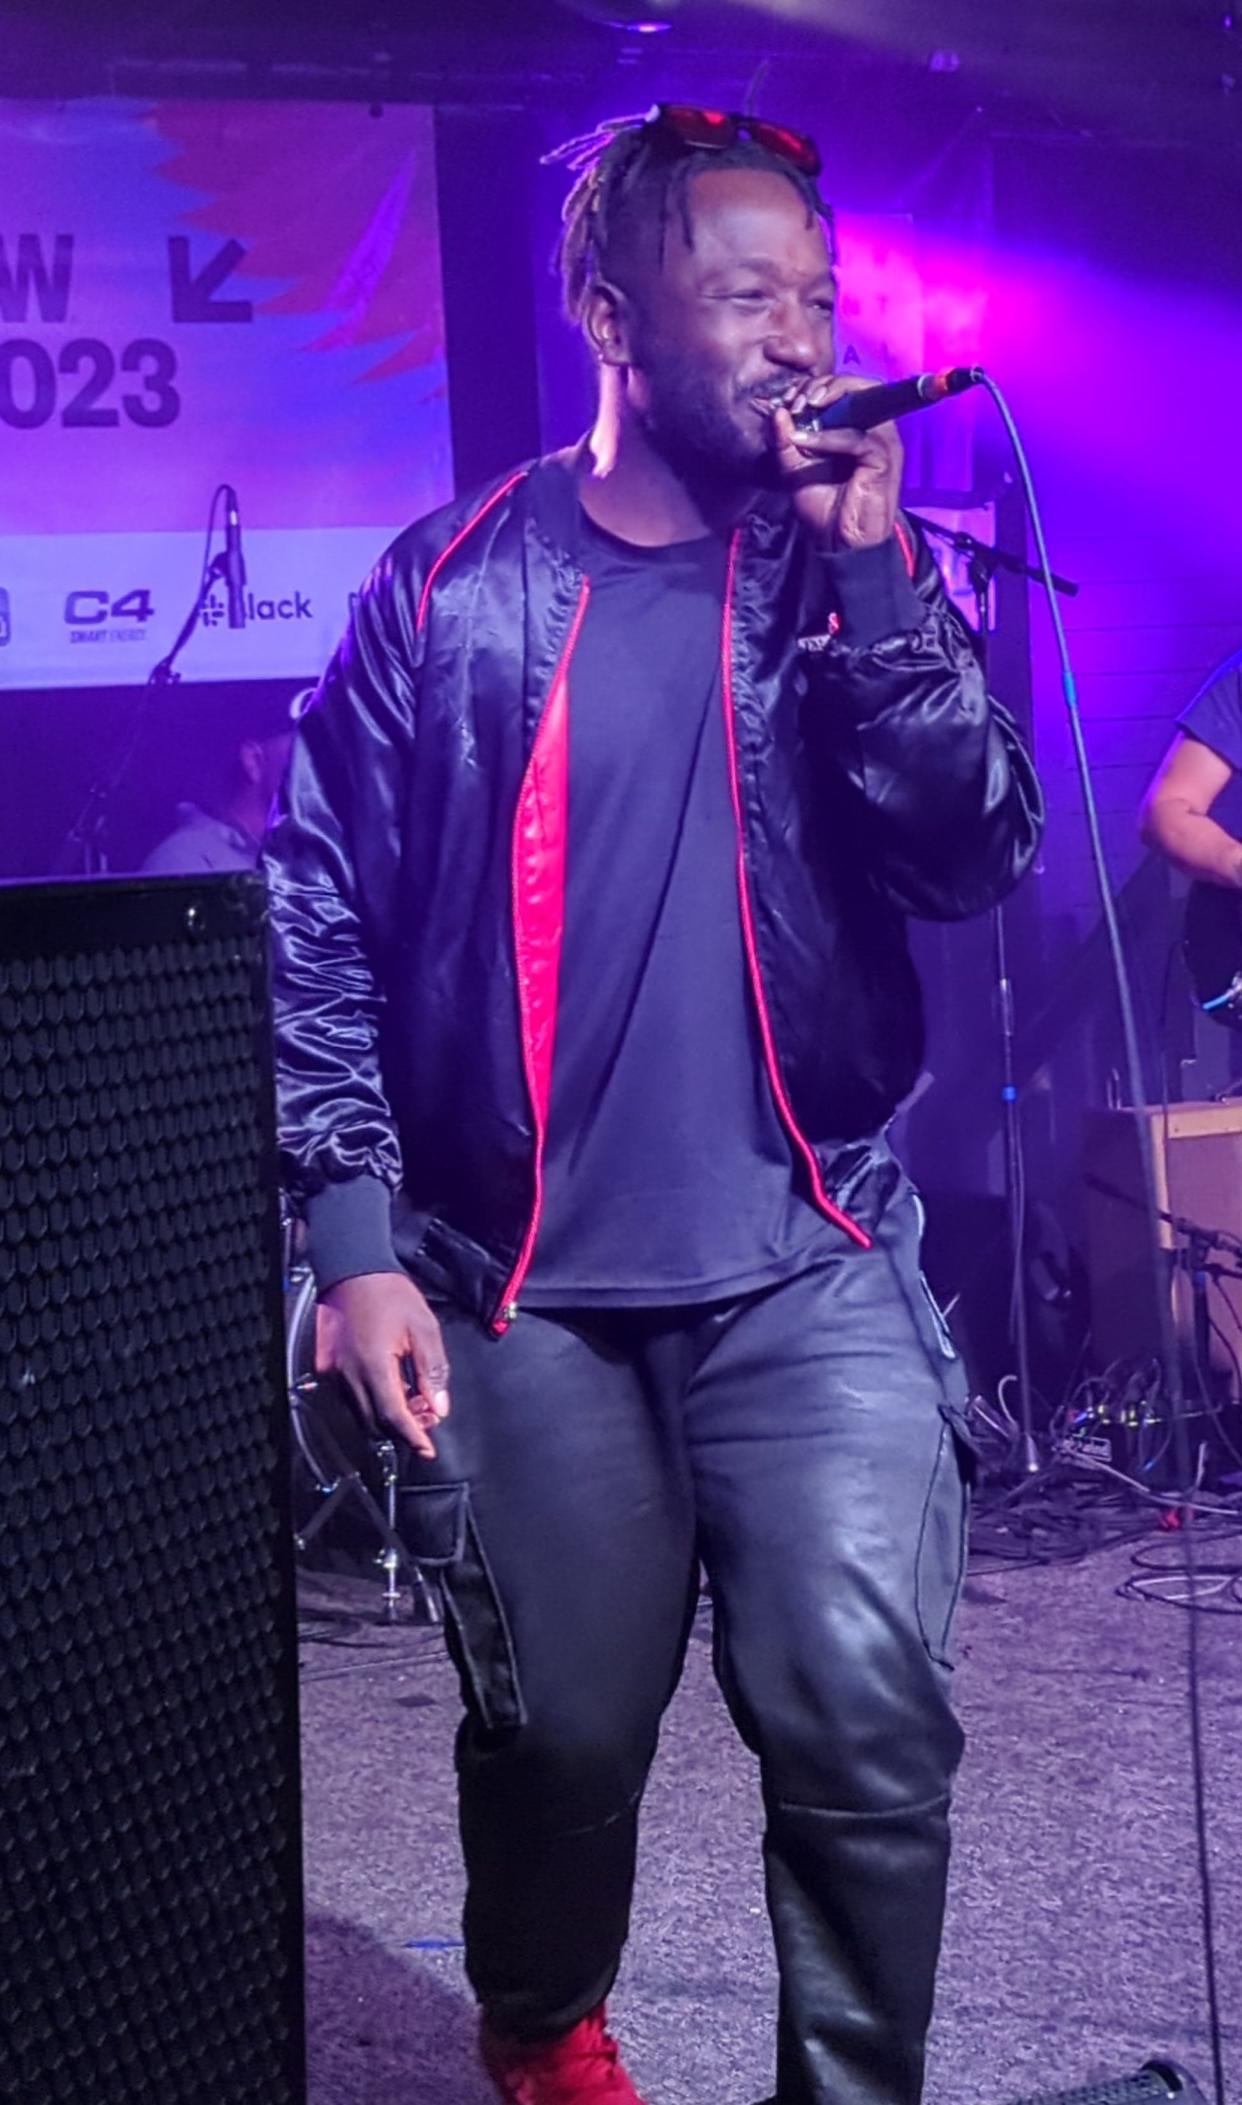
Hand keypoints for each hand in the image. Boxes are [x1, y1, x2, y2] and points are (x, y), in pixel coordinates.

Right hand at [316, 1271, 450, 1458]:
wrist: (351, 1268)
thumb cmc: (389, 1293)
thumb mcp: (424, 1328)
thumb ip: (433, 1370)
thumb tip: (438, 1407)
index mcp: (374, 1367)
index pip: (393, 1417)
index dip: (413, 1437)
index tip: (428, 1450)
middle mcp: (349, 1375)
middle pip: (375, 1423)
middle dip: (402, 1428)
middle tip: (427, 1418)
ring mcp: (335, 1372)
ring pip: (361, 1412)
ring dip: (386, 1416)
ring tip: (413, 1399)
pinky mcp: (327, 1366)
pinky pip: (350, 1397)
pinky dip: (371, 1401)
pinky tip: (390, 1386)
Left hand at [764, 374, 901, 551]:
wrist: (839, 543)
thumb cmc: (824, 507)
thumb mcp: (795, 469)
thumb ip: (785, 442)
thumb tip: (776, 412)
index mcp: (858, 427)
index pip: (845, 389)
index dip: (818, 386)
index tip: (789, 399)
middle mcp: (875, 428)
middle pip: (857, 386)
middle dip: (823, 387)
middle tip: (796, 401)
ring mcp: (882, 442)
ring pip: (861, 401)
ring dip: (827, 401)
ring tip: (799, 412)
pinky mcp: (883, 458)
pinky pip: (857, 437)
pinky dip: (828, 436)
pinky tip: (806, 441)